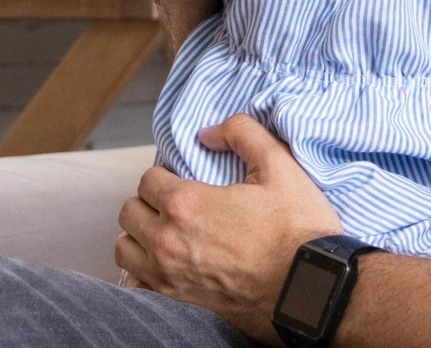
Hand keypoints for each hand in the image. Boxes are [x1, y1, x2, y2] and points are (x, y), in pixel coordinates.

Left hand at [115, 114, 339, 342]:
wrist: (305, 285)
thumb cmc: (295, 228)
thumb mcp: (279, 166)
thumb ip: (243, 134)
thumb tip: (211, 132)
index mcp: (186, 204)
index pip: (148, 179)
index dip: (167, 175)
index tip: (186, 180)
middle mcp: (166, 240)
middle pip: (130, 211)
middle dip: (150, 201)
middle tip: (177, 203)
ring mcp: (167, 273)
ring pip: (124, 248)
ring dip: (140, 234)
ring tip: (168, 230)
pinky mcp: (174, 298)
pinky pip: (134, 282)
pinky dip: (143, 269)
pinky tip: (167, 261)